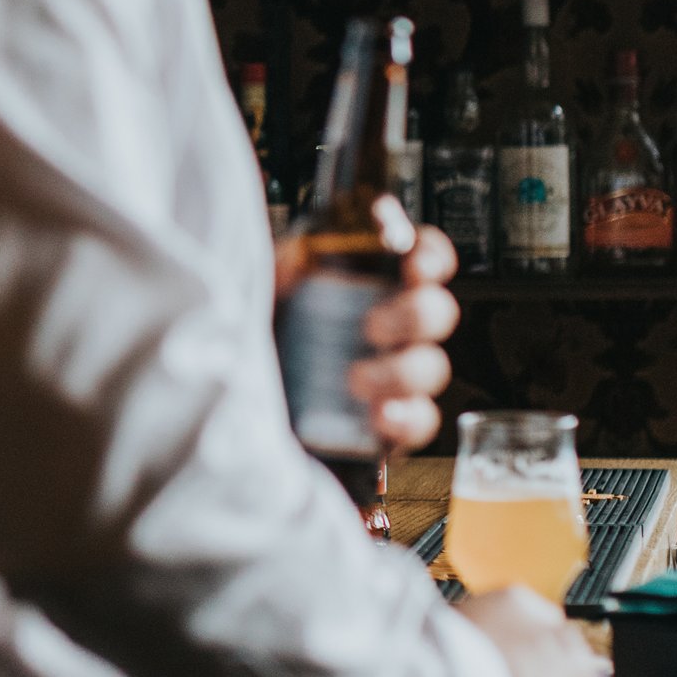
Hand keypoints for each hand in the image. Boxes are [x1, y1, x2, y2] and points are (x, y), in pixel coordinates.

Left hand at [275, 221, 460, 453]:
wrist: (239, 397)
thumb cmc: (264, 335)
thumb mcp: (266, 289)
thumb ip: (287, 268)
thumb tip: (299, 257)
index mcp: (373, 282)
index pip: (424, 257)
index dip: (430, 257)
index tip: (414, 266)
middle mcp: (394, 325)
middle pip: (437, 311)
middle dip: (415, 315)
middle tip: (371, 326)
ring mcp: (397, 373)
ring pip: (432, 366)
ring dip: (401, 371)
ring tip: (355, 380)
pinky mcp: (393, 419)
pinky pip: (421, 419)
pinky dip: (407, 418)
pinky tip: (380, 414)